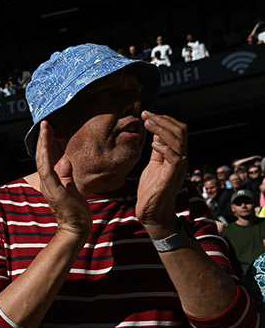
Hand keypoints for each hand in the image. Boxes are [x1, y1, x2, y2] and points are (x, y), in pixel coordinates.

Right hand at [35, 120, 91, 235]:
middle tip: (45, 123)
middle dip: (43, 138)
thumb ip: (67, 175)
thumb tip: (65, 161)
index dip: (46, 143)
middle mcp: (46, 182)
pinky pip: (47, 170)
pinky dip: (45, 157)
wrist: (76, 228)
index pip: (46, 159)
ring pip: (42, 160)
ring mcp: (49, 186)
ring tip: (45, 128)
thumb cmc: (75, 211)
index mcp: (51, 181)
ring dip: (43, 143)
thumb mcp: (72, 189)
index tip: (48, 129)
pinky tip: (45, 146)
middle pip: (41, 156)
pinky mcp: (54, 190)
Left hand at [136, 111, 188, 238]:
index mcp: (176, 155)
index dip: (163, 120)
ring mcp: (178, 167)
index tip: (146, 114)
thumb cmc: (151, 191)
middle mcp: (181, 159)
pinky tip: (153, 144)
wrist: (152, 213)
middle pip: (180, 131)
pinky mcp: (173, 176)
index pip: (177, 130)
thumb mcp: (153, 166)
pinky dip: (164, 147)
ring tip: (147, 124)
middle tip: (146, 115)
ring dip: (162, 129)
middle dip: (162, 120)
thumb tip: (157, 134)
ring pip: (179, 140)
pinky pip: (174, 157)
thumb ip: (157, 152)